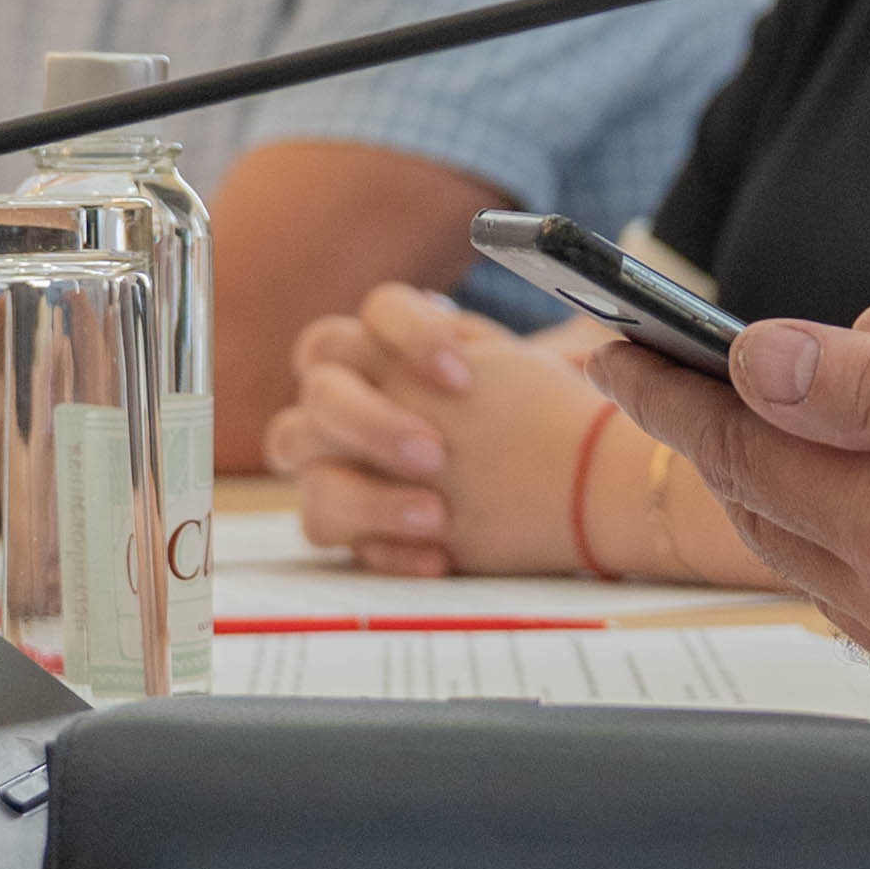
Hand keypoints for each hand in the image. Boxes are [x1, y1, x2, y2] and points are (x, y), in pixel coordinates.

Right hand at [277, 286, 639, 576]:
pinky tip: (439, 558)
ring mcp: (340, 455)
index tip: (466, 377)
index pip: (377, 310)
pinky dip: (385, 547)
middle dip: (371, 421)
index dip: (410, 336)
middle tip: (435, 453)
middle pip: (320, 388)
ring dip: (364, 492)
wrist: (570, 488)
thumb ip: (502, 352)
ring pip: (300, 460)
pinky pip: (328, 531)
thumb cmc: (543, 425)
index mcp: (401, 345)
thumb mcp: (529, 380)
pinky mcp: (349, 518)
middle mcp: (355, 394)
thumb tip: (559, 346)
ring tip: (435, 516)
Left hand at [601, 316, 869, 756]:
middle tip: (659, 370)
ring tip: (751, 424)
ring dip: (777, 488)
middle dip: (708, 434)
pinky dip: (848, 537)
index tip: (611, 334)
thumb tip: (751, 364)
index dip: (672, 384)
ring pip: (823, 561)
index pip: (748, 447)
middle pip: (768, 511)